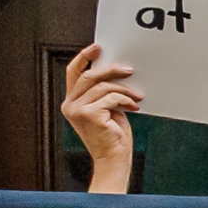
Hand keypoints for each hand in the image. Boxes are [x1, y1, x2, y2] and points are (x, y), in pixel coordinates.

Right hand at [58, 44, 140, 194]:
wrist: (114, 160)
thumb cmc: (113, 136)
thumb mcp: (107, 109)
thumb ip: (104, 93)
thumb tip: (117, 71)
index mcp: (71, 102)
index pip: (73, 73)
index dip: (83, 58)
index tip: (98, 48)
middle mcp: (70, 105)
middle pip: (89, 76)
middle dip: (111, 70)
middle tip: (129, 69)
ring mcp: (77, 110)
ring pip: (103, 87)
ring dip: (124, 90)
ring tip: (137, 97)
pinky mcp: (89, 115)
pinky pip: (111, 98)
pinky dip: (126, 100)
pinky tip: (134, 107)